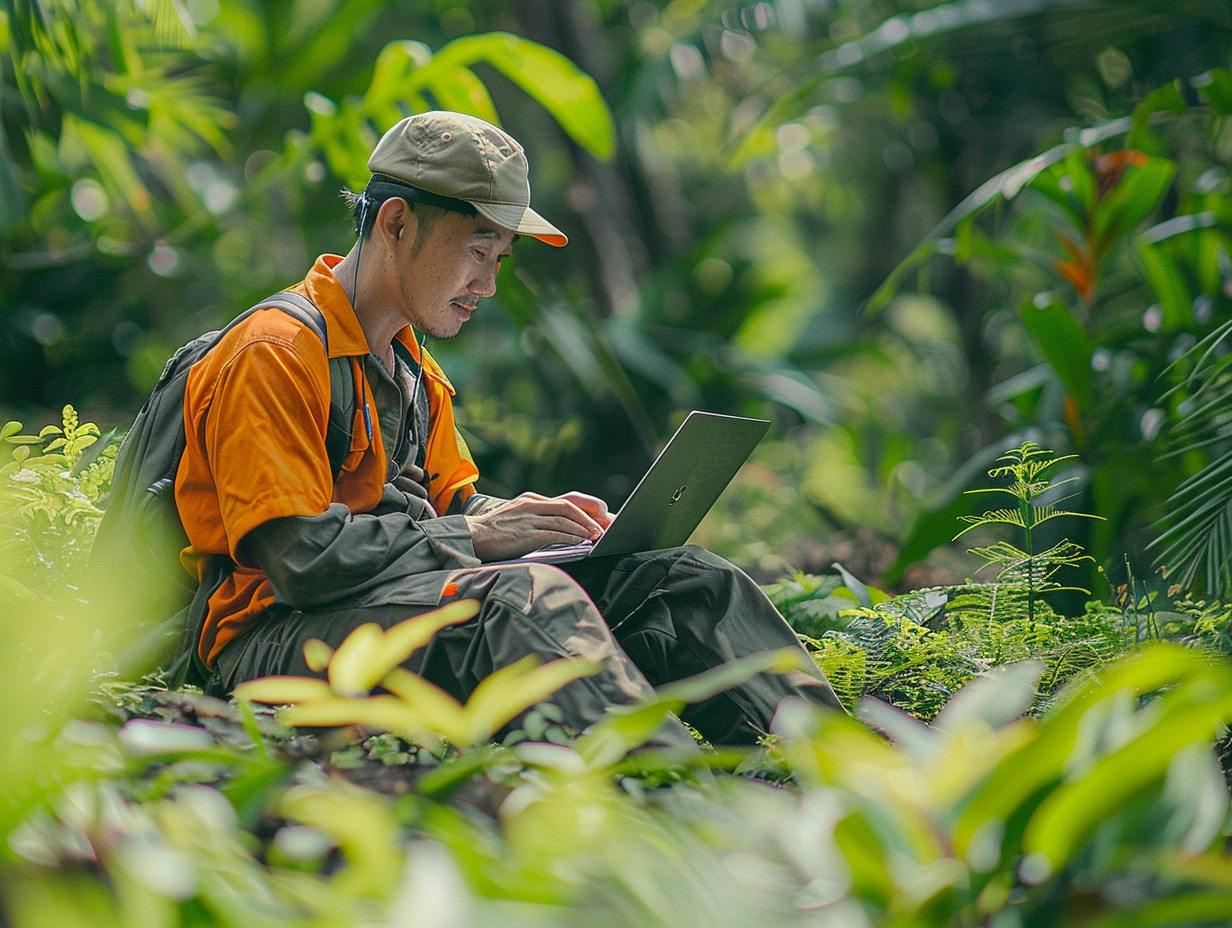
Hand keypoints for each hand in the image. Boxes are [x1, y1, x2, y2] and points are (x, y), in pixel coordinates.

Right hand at [465, 491, 611, 561]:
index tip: (600, 517)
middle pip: (569, 507)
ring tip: (597, 536)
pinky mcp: (525, 534)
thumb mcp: (517, 516)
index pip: (566, 500)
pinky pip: (554, 534)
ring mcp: (528, 518)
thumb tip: (560, 527)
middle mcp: (532, 505)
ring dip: (584, 529)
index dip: (586, 508)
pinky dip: (571, 538)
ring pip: (564, 520)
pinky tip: (581, 543)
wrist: (470, 536)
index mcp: (531, 499)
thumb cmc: (494, 531)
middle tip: (604, 527)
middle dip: (590, 517)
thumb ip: (536, 517)